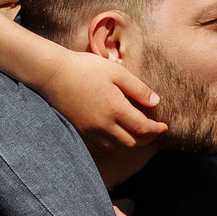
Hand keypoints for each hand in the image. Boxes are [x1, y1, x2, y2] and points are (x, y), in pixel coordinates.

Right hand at [35, 49, 167, 147]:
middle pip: (131, 142)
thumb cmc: (86, 68)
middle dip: (146, 139)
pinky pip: (100, 147)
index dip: (157, 130)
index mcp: (115, 108)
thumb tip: (155, 102)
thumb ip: (138, 88)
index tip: (164, 127)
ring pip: (116, 147)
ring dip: (129, 142)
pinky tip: (115, 135)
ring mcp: (90, 130)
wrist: (53, 74)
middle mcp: (103, 124)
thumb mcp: (116, 72)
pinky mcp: (80, 131)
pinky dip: (112, 144)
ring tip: (135, 132)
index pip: (143, 128)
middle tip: (153, 132)